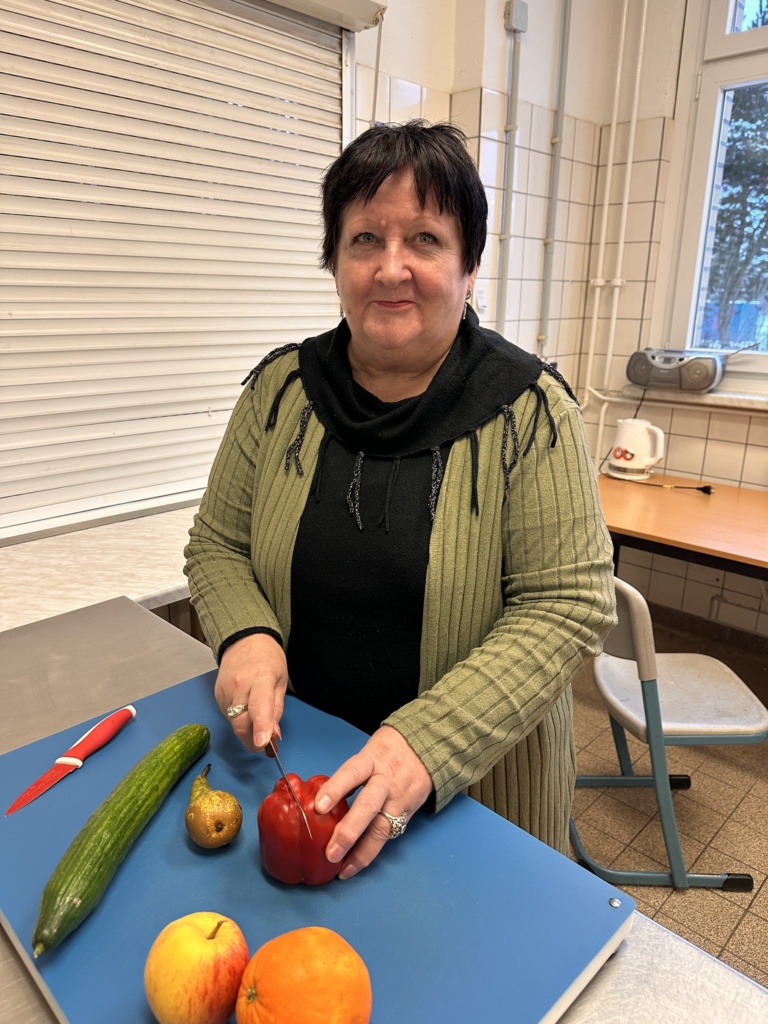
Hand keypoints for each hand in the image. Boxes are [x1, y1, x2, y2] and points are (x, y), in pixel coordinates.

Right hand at [214, 633, 287, 751]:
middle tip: (263, 745)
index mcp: (261, 678)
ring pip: (234, 722)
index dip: (261, 725)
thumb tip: (273, 735)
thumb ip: (276, 710)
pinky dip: (238, 719)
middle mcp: (239, 685)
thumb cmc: (267, 659)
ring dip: (246, 729)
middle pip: (241, 722)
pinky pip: (228, 716)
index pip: (260, 705)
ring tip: (256, 719)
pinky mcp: (217, 695)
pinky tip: (245, 707)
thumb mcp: (281, 681)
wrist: (243, 640)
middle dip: (252, 740)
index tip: (262, 744)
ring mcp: (225, 691)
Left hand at [313, 725, 432, 879]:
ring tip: (344, 869)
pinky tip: (357, 863)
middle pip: (368, 805)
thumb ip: (348, 777)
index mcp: (372, 760)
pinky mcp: (407, 814)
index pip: (352, 773)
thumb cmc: (387, 752)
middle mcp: (386, 781)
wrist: (425, 749)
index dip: (335, 789)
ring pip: (382, 828)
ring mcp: (399, 799)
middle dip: (349, 831)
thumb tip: (321, 802)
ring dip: (361, 852)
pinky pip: (389, 835)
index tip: (318, 807)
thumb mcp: (367, 754)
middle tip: (331, 852)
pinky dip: (371, 851)